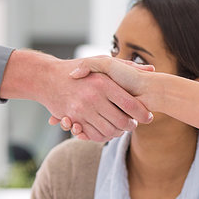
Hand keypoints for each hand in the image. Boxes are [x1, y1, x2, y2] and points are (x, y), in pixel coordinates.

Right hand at [5, 52, 150, 142]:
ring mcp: (83, 110)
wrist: (47, 77)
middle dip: (131, 126)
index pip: (131, 105)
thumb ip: (127, 65)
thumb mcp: (102, 62)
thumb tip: (150, 69)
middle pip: (121, 121)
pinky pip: (93, 134)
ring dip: (117, 132)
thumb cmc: (78, 68)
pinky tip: (107, 131)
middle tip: (134, 125)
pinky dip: (102, 136)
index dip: (142, 114)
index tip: (149, 116)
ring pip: (109, 130)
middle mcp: (94, 98)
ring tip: (121, 128)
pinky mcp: (73, 119)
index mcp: (104, 83)